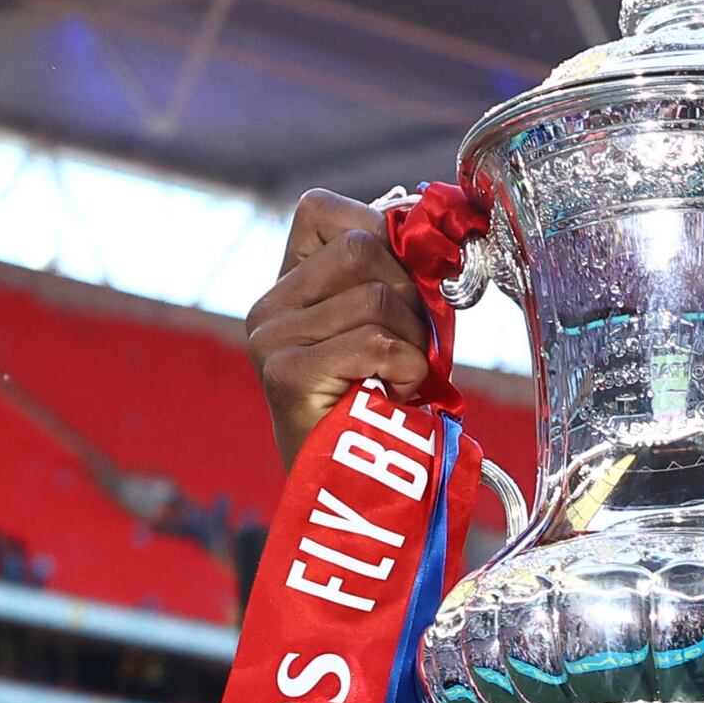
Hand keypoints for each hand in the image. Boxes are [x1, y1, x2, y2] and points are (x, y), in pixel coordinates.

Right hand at [245, 191, 435, 470]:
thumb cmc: (385, 405)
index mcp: (286, 283)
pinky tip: (396, 396)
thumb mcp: (394, 321)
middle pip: (360, 246)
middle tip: (411, 347)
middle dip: (408, 293)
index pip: (320, 209)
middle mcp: (267, 306)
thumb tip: (436, 228)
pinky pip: (373, 340)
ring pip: (374, 295)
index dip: (378, 235)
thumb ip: (400, 272)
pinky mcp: (284, 374)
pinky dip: (405, 368)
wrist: (359, 493)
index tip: (405, 286)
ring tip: (401, 378)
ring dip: (412, 340)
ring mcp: (269, 340)